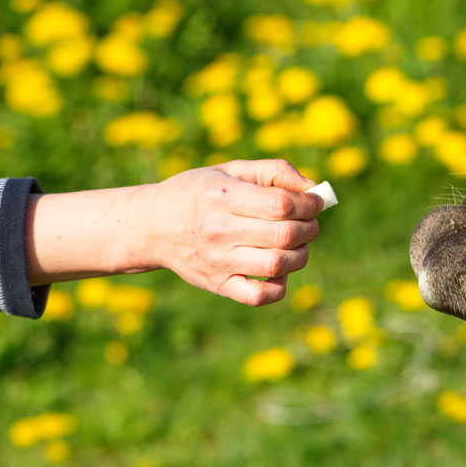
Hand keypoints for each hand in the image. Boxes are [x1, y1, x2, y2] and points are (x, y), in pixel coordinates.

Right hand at [131, 160, 324, 305]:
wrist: (151, 226)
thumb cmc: (199, 192)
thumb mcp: (231, 170)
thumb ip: (273, 171)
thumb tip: (312, 188)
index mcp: (223, 196)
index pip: (282, 204)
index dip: (309, 204)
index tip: (314, 202)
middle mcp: (219, 230)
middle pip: (285, 234)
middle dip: (310, 227)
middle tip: (310, 222)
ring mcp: (218, 261)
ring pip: (278, 264)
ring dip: (302, 254)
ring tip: (299, 244)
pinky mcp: (217, 284)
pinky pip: (259, 296)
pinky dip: (280, 286)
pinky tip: (279, 270)